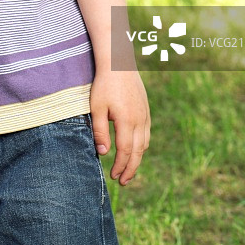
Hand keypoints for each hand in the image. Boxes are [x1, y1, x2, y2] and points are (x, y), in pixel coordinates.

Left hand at [90, 69, 149, 185]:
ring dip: (137, 159)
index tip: (114, 177)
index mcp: (127, 121)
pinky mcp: (146, 110)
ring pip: (144, 144)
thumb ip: (100, 131)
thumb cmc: (104, 84)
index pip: (126, 151)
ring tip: (128, 169)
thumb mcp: (97, 107)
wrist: (119, 62)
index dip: (120, 166)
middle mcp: (140, 120)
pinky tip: (135, 149)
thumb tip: (104, 153)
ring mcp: (145, 115)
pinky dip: (142, 146)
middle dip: (130, 169)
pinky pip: (147, 133)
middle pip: (138, 152)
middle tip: (122, 182)